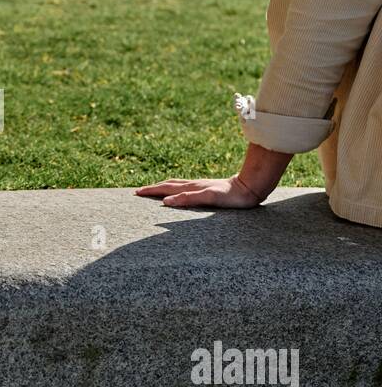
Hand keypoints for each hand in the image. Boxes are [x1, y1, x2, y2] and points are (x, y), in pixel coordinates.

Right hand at [135, 175, 263, 208]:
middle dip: (152, 188)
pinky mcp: (207, 188)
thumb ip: (188, 199)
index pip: (166, 188)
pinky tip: (179, 192)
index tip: (137, 193)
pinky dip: (175, 189)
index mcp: (191, 187)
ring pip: (176, 184)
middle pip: (168, 185)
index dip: (151, 191)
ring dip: (162, 187)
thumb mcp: (210, 198)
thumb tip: (166, 202)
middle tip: (138, 191)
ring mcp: (200, 185)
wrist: (250, 188)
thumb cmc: (232, 196)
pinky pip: (185, 188)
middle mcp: (194, 185)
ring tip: (154, 189)